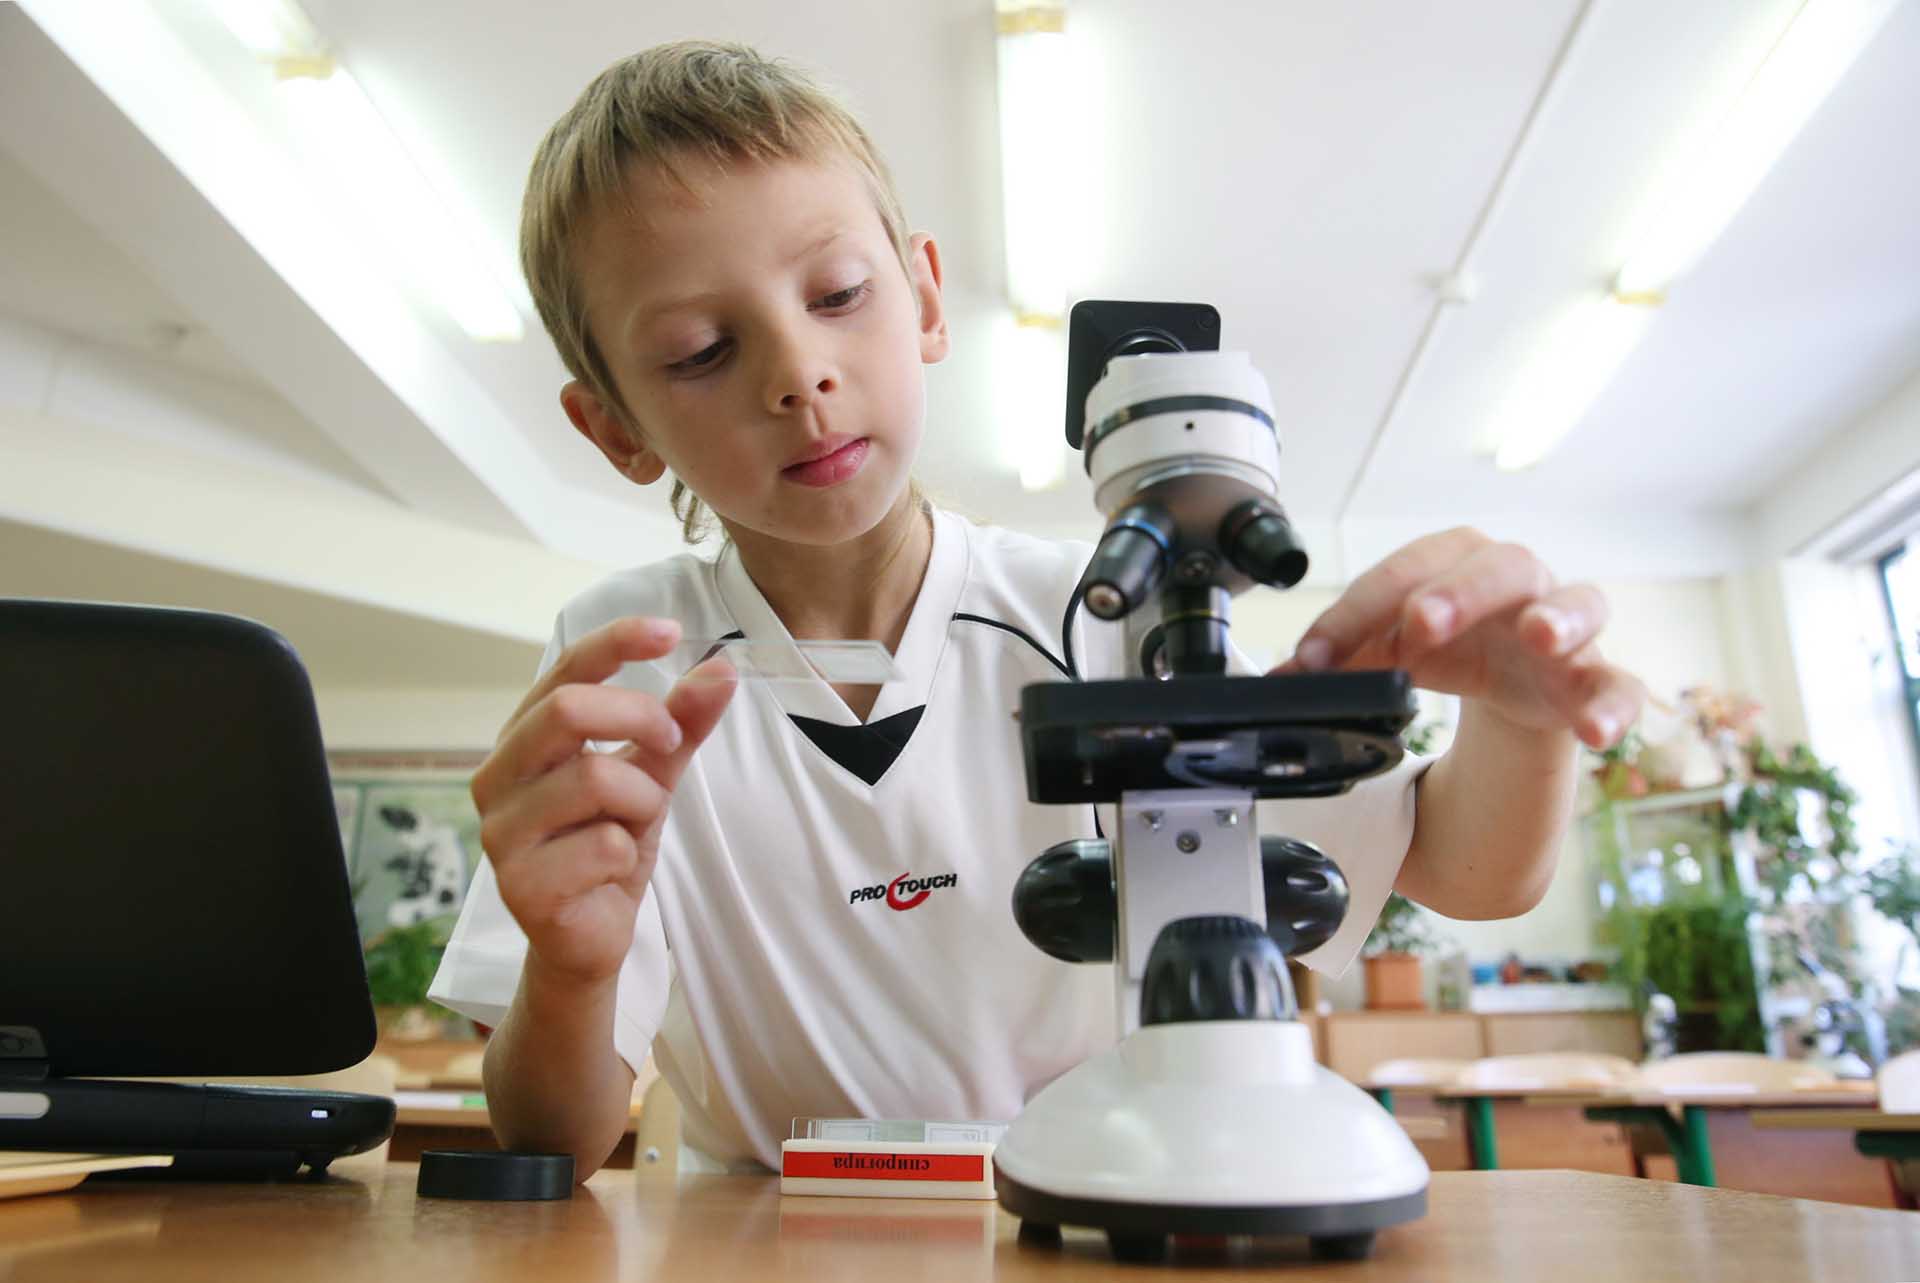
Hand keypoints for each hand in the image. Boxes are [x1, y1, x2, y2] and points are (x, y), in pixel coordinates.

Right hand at [470, 616, 735, 985]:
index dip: (615, 642)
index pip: (563, 669)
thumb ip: (680, 724)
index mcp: (522, 739)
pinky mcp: (520, 886)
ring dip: (641, 800)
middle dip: (641, 718)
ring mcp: (500, 832)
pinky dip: (628, 854)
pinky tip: (611, 872)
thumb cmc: (607, 846)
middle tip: (670, 743)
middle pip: (568, 709)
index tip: (671, 631)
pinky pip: (603, 844)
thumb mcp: (652, 775)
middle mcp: (497, 778)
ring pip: (594, 777)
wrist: (588, 939)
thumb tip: (723, 668)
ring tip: (634, 826)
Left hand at [1270, 527, 1644, 749]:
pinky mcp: (1596, 677)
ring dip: (1559, 616)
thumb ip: (1343, 659)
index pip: (1406, 572)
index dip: (1358, 613)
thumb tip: (1282, 679)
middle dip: (1458, 591)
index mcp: (1457, 564)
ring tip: (1539, 636)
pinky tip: (1596, 729)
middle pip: (1499, 566)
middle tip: (1422, 621)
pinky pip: (1621, 684)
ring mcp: (1566, 628)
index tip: (1317, 657)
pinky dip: (1615, 705)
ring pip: (1580, 601)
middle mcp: (1518, 583)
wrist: (1514, 684)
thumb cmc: (1454, 646)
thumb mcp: (1389, 649)